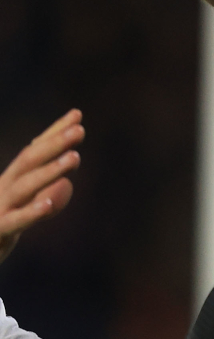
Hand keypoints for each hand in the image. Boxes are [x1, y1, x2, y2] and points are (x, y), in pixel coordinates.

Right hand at [0, 110, 83, 263]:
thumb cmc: (1, 224)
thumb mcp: (23, 203)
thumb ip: (44, 187)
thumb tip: (70, 166)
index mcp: (11, 179)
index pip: (34, 150)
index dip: (54, 133)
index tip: (77, 115)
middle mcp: (3, 188)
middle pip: (28, 161)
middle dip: (54, 144)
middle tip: (80, 130)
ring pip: (24, 187)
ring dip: (50, 171)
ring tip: (75, 158)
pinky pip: (14, 221)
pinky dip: (30, 213)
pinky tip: (49, 204)